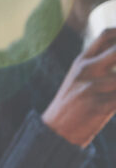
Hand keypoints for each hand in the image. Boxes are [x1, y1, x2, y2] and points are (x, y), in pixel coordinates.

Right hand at [42, 27, 115, 147]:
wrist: (57, 132)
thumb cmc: (73, 104)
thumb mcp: (79, 78)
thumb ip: (98, 64)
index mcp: (81, 62)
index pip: (106, 35)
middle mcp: (86, 70)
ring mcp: (92, 87)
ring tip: (115, 91)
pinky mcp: (99, 105)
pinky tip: (115, 103)